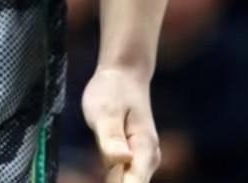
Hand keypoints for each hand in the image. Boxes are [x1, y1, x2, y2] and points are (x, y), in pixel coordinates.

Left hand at [82, 65, 160, 181]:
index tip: (107, 176)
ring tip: (101, 150)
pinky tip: (100, 164)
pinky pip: (120, 176)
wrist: (124, 74)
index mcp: (145, 149)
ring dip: (112, 180)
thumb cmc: (113, 89)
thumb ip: (111, 137)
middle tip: (101, 154)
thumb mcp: (106, 109)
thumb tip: (121, 160)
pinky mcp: (131, 159)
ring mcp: (141, 161)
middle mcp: (148, 159)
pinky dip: (110, 177)